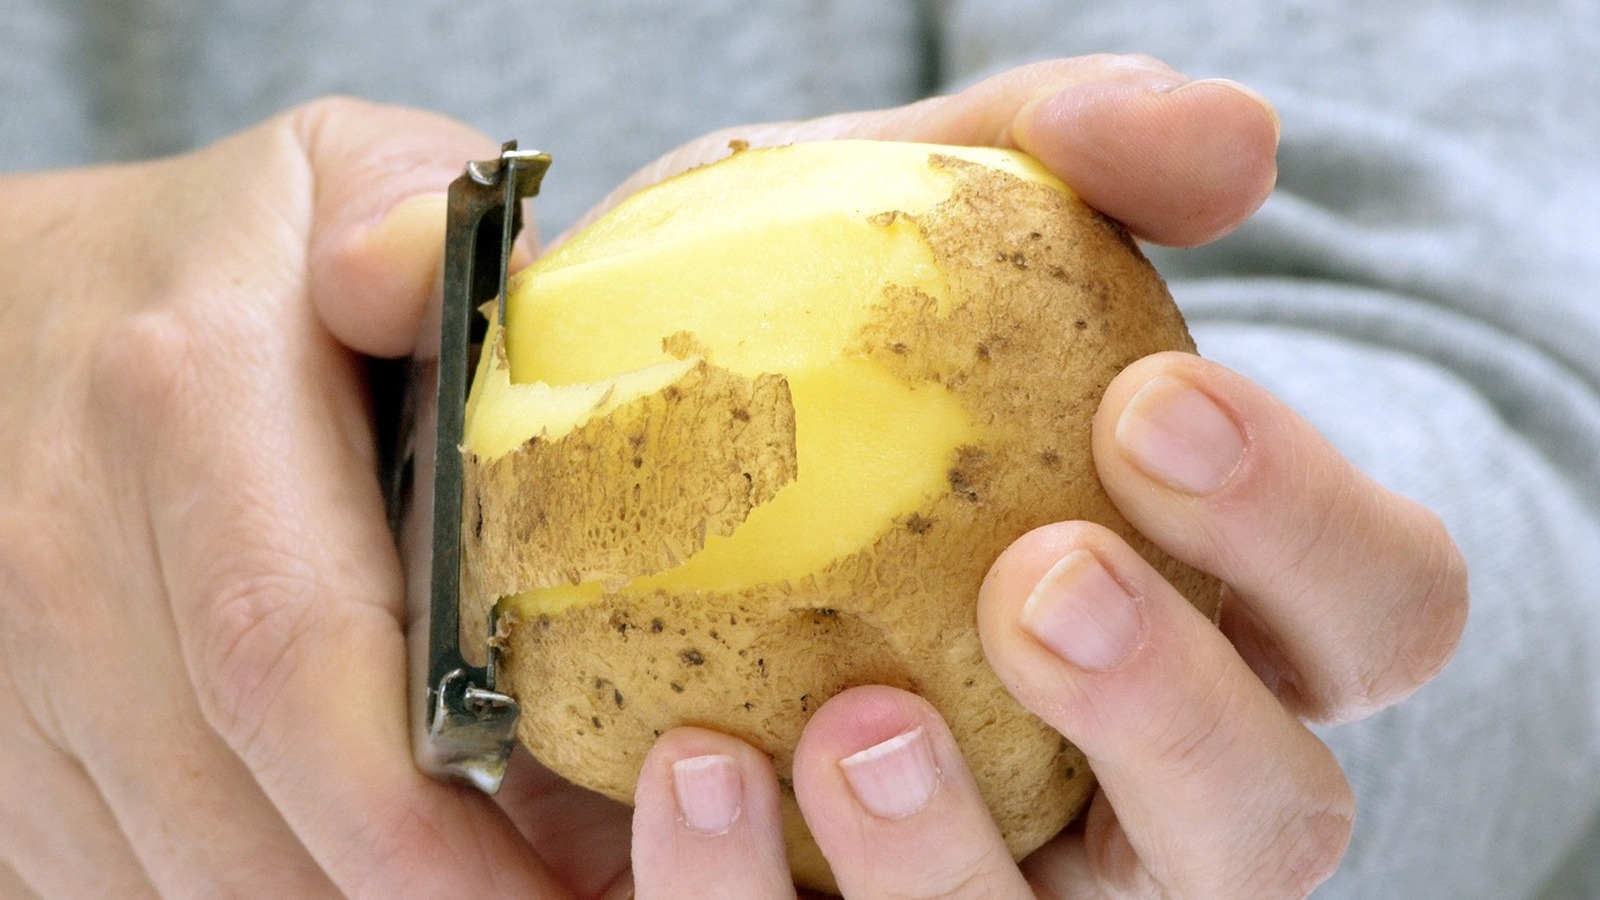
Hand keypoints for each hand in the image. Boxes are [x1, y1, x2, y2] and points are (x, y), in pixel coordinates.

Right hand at [0, 99, 634, 896]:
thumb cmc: (205, 260)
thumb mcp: (329, 175)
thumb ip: (415, 204)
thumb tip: (420, 270)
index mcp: (179, 401)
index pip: (296, 655)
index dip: (426, 817)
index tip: (566, 885)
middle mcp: (66, 558)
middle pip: (247, 816)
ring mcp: (14, 678)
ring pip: (186, 881)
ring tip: (497, 887)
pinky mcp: (2, 755)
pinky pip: (124, 888)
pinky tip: (367, 869)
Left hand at [611, 56, 1466, 897]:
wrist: (602, 485)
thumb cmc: (811, 351)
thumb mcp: (907, 221)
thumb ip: (1064, 159)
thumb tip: (1231, 136)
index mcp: (1211, 610)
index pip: (1376, 606)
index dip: (1310, 526)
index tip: (1150, 403)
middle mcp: (1138, 785)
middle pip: (1275, 824)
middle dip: (1181, 714)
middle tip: (1044, 578)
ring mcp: (1005, 884)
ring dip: (960, 857)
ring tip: (848, 717)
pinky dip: (756, 895)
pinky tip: (690, 771)